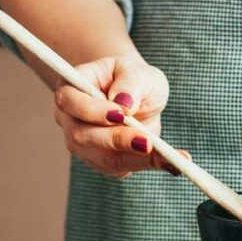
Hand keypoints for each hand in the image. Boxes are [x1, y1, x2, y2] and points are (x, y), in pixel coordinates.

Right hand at [53, 56, 180, 177]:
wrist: (140, 96)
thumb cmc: (134, 78)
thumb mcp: (138, 72)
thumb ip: (130, 83)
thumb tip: (123, 104)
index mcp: (72, 88)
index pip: (68, 101)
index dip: (90, 110)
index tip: (120, 114)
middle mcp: (72, 120)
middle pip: (82, 136)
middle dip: (117, 140)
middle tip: (147, 142)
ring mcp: (85, 145)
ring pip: (103, 159)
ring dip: (137, 159)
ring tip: (169, 158)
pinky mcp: (104, 162)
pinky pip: (124, 168)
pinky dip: (149, 166)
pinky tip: (173, 164)